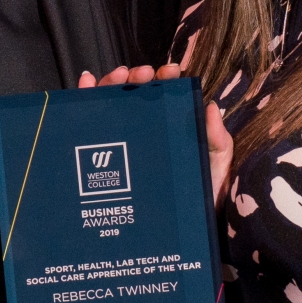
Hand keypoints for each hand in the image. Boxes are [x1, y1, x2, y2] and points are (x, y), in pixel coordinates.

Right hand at [78, 64, 233, 203]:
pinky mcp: (107, 162)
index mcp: (172, 129)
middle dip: (136, 78)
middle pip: (136, 97)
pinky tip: (86, 85)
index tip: (168, 72)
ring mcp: (126, 145)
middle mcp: (147, 133)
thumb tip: (212, 106)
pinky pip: (91, 128)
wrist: (189, 230)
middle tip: (141, 74)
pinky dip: (85, 100)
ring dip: (112, 84)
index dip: (165, 79)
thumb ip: (216, 138)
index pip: (166, 97)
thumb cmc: (204, 196)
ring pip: (112, 106)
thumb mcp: (216, 163)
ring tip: (119, 76)